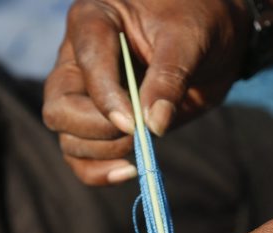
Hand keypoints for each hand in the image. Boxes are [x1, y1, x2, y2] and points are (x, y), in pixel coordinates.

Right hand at [42, 0, 249, 184]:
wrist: (212, 40)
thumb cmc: (197, 21)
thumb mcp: (189, 39)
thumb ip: (170, 77)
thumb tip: (153, 126)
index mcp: (94, 21)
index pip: (87, 64)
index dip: (107, 99)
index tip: (135, 123)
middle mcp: (78, 61)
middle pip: (60, 109)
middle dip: (97, 130)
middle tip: (137, 133)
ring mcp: (83, 96)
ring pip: (67, 137)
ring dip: (102, 152)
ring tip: (141, 144)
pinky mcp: (97, 124)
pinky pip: (80, 158)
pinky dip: (99, 171)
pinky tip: (129, 171)